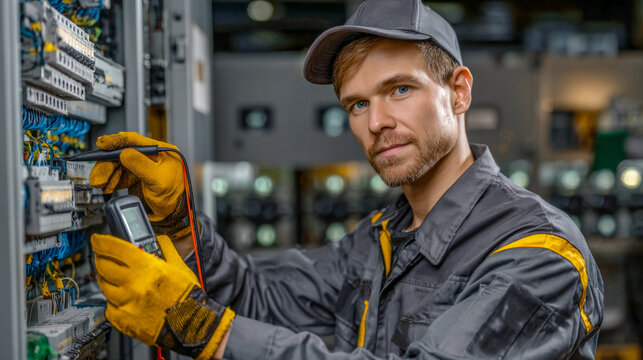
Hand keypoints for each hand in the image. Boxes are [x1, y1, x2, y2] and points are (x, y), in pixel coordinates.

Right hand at [89, 132, 190, 237]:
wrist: (174, 214)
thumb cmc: (175, 196)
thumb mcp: (158, 179)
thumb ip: (141, 165)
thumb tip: (125, 153)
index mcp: (160, 151)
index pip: (135, 141)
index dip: (117, 141)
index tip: (102, 143)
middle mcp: (149, 157)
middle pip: (122, 154)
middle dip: (107, 164)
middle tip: (98, 175)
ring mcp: (141, 167)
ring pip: (118, 165)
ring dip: (106, 174)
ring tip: (100, 183)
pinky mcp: (135, 178)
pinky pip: (119, 176)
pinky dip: (110, 181)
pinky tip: (107, 186)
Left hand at [92, 233, 234, 358]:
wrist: (190, 324)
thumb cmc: (187, 298)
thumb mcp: (179, 267)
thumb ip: (165, 249)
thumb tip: (158, 239)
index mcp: (148, 268)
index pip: (115, 248)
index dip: (101, 242)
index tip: (97, 240)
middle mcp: (134, 285)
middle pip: (103, 265)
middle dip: (101, 258)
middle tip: (104, 257)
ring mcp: (126, 303)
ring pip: (103, 285)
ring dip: (106, 278)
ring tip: (116, 278)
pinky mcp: (122, 320)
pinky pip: (108, 306)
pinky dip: (113, 300)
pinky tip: (124, 298)